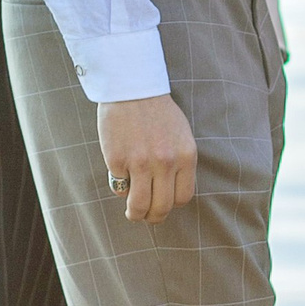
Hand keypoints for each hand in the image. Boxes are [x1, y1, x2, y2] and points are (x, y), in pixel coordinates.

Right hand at [98, 93, 197, 222]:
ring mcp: (141, 163)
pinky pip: (119, 187)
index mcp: (186, 156)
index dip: (172, 205)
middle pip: (162, 206)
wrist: (132, 89)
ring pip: (139, 206)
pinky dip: (120, 186)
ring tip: (132, 213)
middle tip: (147, 217)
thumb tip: (171, 192)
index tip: (164, 204)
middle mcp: (166, 163)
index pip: (183, 197)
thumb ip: (179, 162)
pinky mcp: (118, 161)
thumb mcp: (181, 136)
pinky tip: (120, 176)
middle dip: (154, 217)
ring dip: (135, 214)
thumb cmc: (158, 112)